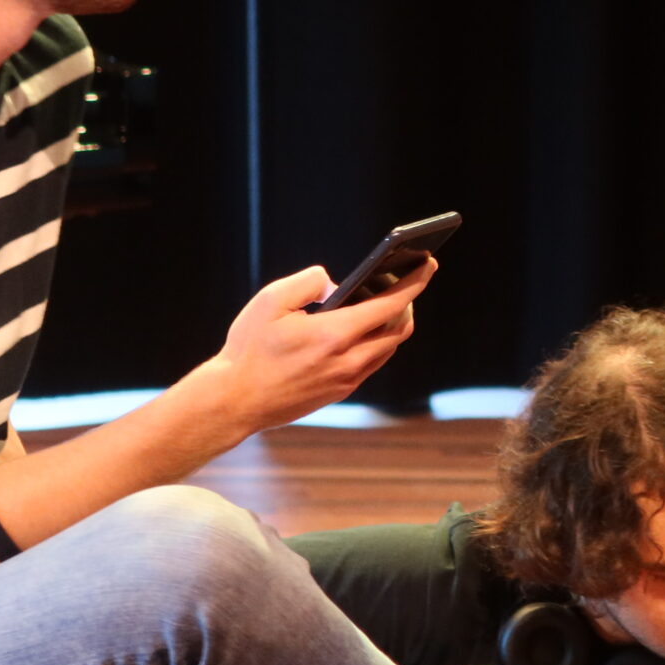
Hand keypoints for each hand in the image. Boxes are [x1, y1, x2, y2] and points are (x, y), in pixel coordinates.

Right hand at [194, 258, 434, 435]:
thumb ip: (309, 281)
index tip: (428, 264)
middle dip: (406, 301)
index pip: (390, 305)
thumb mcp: (272, 301)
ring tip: (380, 300)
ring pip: (388, 348)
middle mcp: (348, 361)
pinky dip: (376, 340)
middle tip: (401, 279)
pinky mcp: (340, 392)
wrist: (235, 400)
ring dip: (393, 322)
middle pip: (399, 328)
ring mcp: (346, 380)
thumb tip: (336, 285)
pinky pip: (372, 362)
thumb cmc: (249, 348)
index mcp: (334, 335)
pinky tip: (362, 326)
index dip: (414, 282)